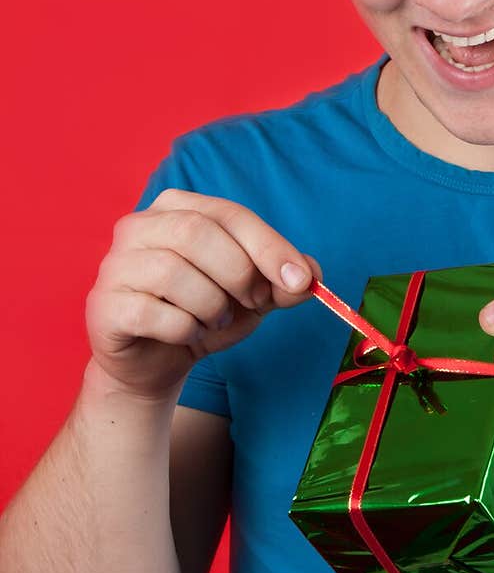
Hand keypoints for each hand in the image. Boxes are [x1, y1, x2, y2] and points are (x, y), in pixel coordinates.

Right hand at [85, 188, 320, 401]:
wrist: (155, 364)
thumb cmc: (204, 315)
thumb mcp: (253, 297)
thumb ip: (282, 281)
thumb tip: (311, 274)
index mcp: (178, 208)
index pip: (230, 214)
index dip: (269, 246)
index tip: (301, 279)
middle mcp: (139, 226)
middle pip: (197, 233)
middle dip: (239, 274)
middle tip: (254, 304)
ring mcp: (115, 264)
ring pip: (173, 272)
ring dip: (211, 306)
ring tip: (214, 321)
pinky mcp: (103, 305)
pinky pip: (152, 312)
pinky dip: (184, 330)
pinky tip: (186, 335)